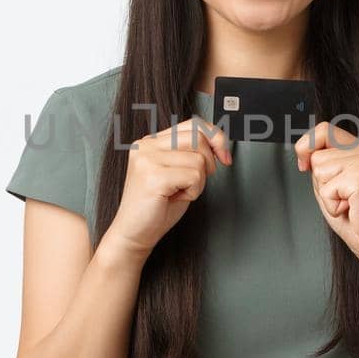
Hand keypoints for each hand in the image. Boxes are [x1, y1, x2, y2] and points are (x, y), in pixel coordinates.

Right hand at [106, 114, 233, 256]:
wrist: (134, 233)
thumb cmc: (157, 206)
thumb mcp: (178, 172)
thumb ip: (191, 153)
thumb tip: (218, 142)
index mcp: (151, 141)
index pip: (193, 124)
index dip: (216, 138)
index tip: (224, 157)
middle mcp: (146, 145)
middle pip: (198, 137)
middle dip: (210, 161)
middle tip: (196, 181)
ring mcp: (147, 159)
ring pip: (199, 159)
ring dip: (198, 181)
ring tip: (179, 191)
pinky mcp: (153, 176)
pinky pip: (194, 176)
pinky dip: (193, 191)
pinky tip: (175, 198)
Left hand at [293, 120, 358, 264]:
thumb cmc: (355, 217)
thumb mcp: (331, 183)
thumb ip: (321, 163)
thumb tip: (304, 148)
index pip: (324, 129)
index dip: (307, 145)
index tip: (304, 166)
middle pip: (318, 153)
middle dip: (320, 180)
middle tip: (342, 196)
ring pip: (320, 169)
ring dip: (327, 193)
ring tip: (347, 202)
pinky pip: (327, 188)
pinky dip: (332, 204)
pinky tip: (350, 208)